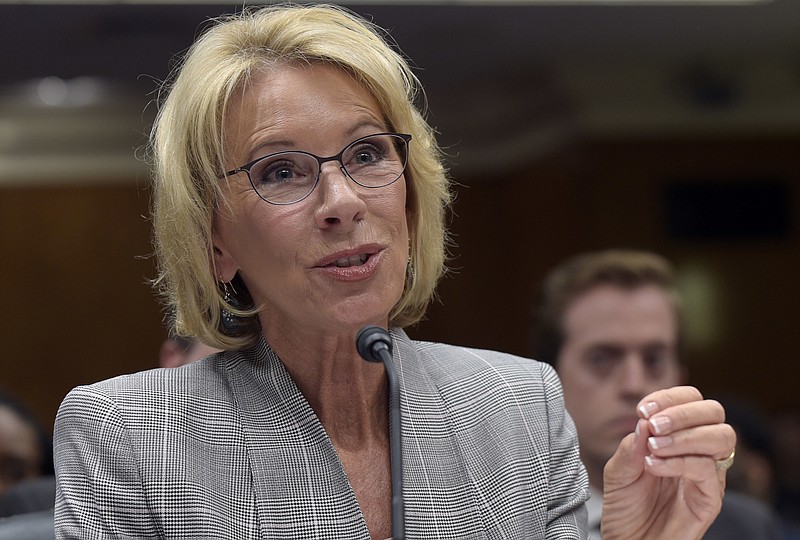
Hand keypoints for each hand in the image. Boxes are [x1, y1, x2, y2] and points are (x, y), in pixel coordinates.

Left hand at [600, 386, 735, 539]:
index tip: (642, 409)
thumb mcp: (618, 470)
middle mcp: (698, 450)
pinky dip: (680, 462)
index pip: (691, 399)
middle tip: (653, 425)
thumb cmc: (625, 505)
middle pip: (714, 411)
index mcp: (678, 435)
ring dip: (685, 435)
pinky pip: (708, 469)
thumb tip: (646, 422)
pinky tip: (654, 467)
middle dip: (682, 412)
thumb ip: (631, 446)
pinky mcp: (710, 498)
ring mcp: (707, 474)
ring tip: (654, 448)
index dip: (670, 397)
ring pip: (721, 436)